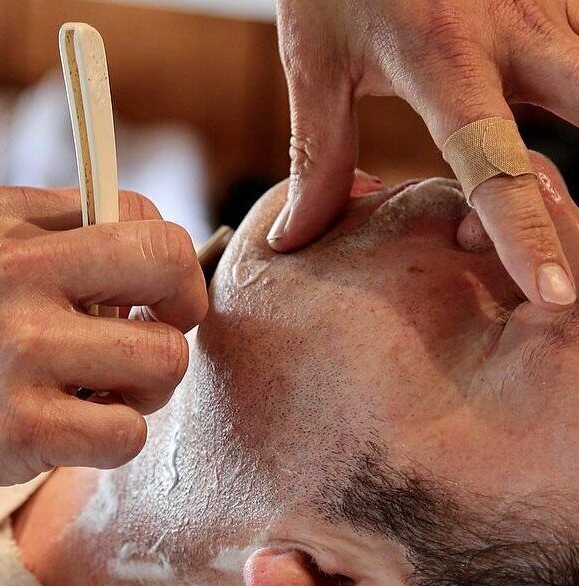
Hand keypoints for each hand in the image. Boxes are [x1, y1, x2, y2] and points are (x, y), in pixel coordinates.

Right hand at [0, 187, 206, 552]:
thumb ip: (53, 249)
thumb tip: (154, 273)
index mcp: (4, 218)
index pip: (141, 213)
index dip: (166, 265)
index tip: (149, 303)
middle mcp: (11, 268)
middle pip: (169, 261)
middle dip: (180, 313)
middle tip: (145, 346)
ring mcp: (15, 346)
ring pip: (163, 358)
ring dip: (144, 391)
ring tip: (92, 399)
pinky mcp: (17, 425)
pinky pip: (127, 432)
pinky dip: (111, 442)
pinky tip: (64, 437)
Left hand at [270, 0, 578, 308]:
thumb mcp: (317, 66)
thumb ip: (319, 157)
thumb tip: (296, 240)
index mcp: (445, 63)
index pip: (493, 165)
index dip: (526, 233)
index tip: (556, 295)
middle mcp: (516, 33)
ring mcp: (550, 5)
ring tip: (564, 204)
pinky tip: (557, 111)